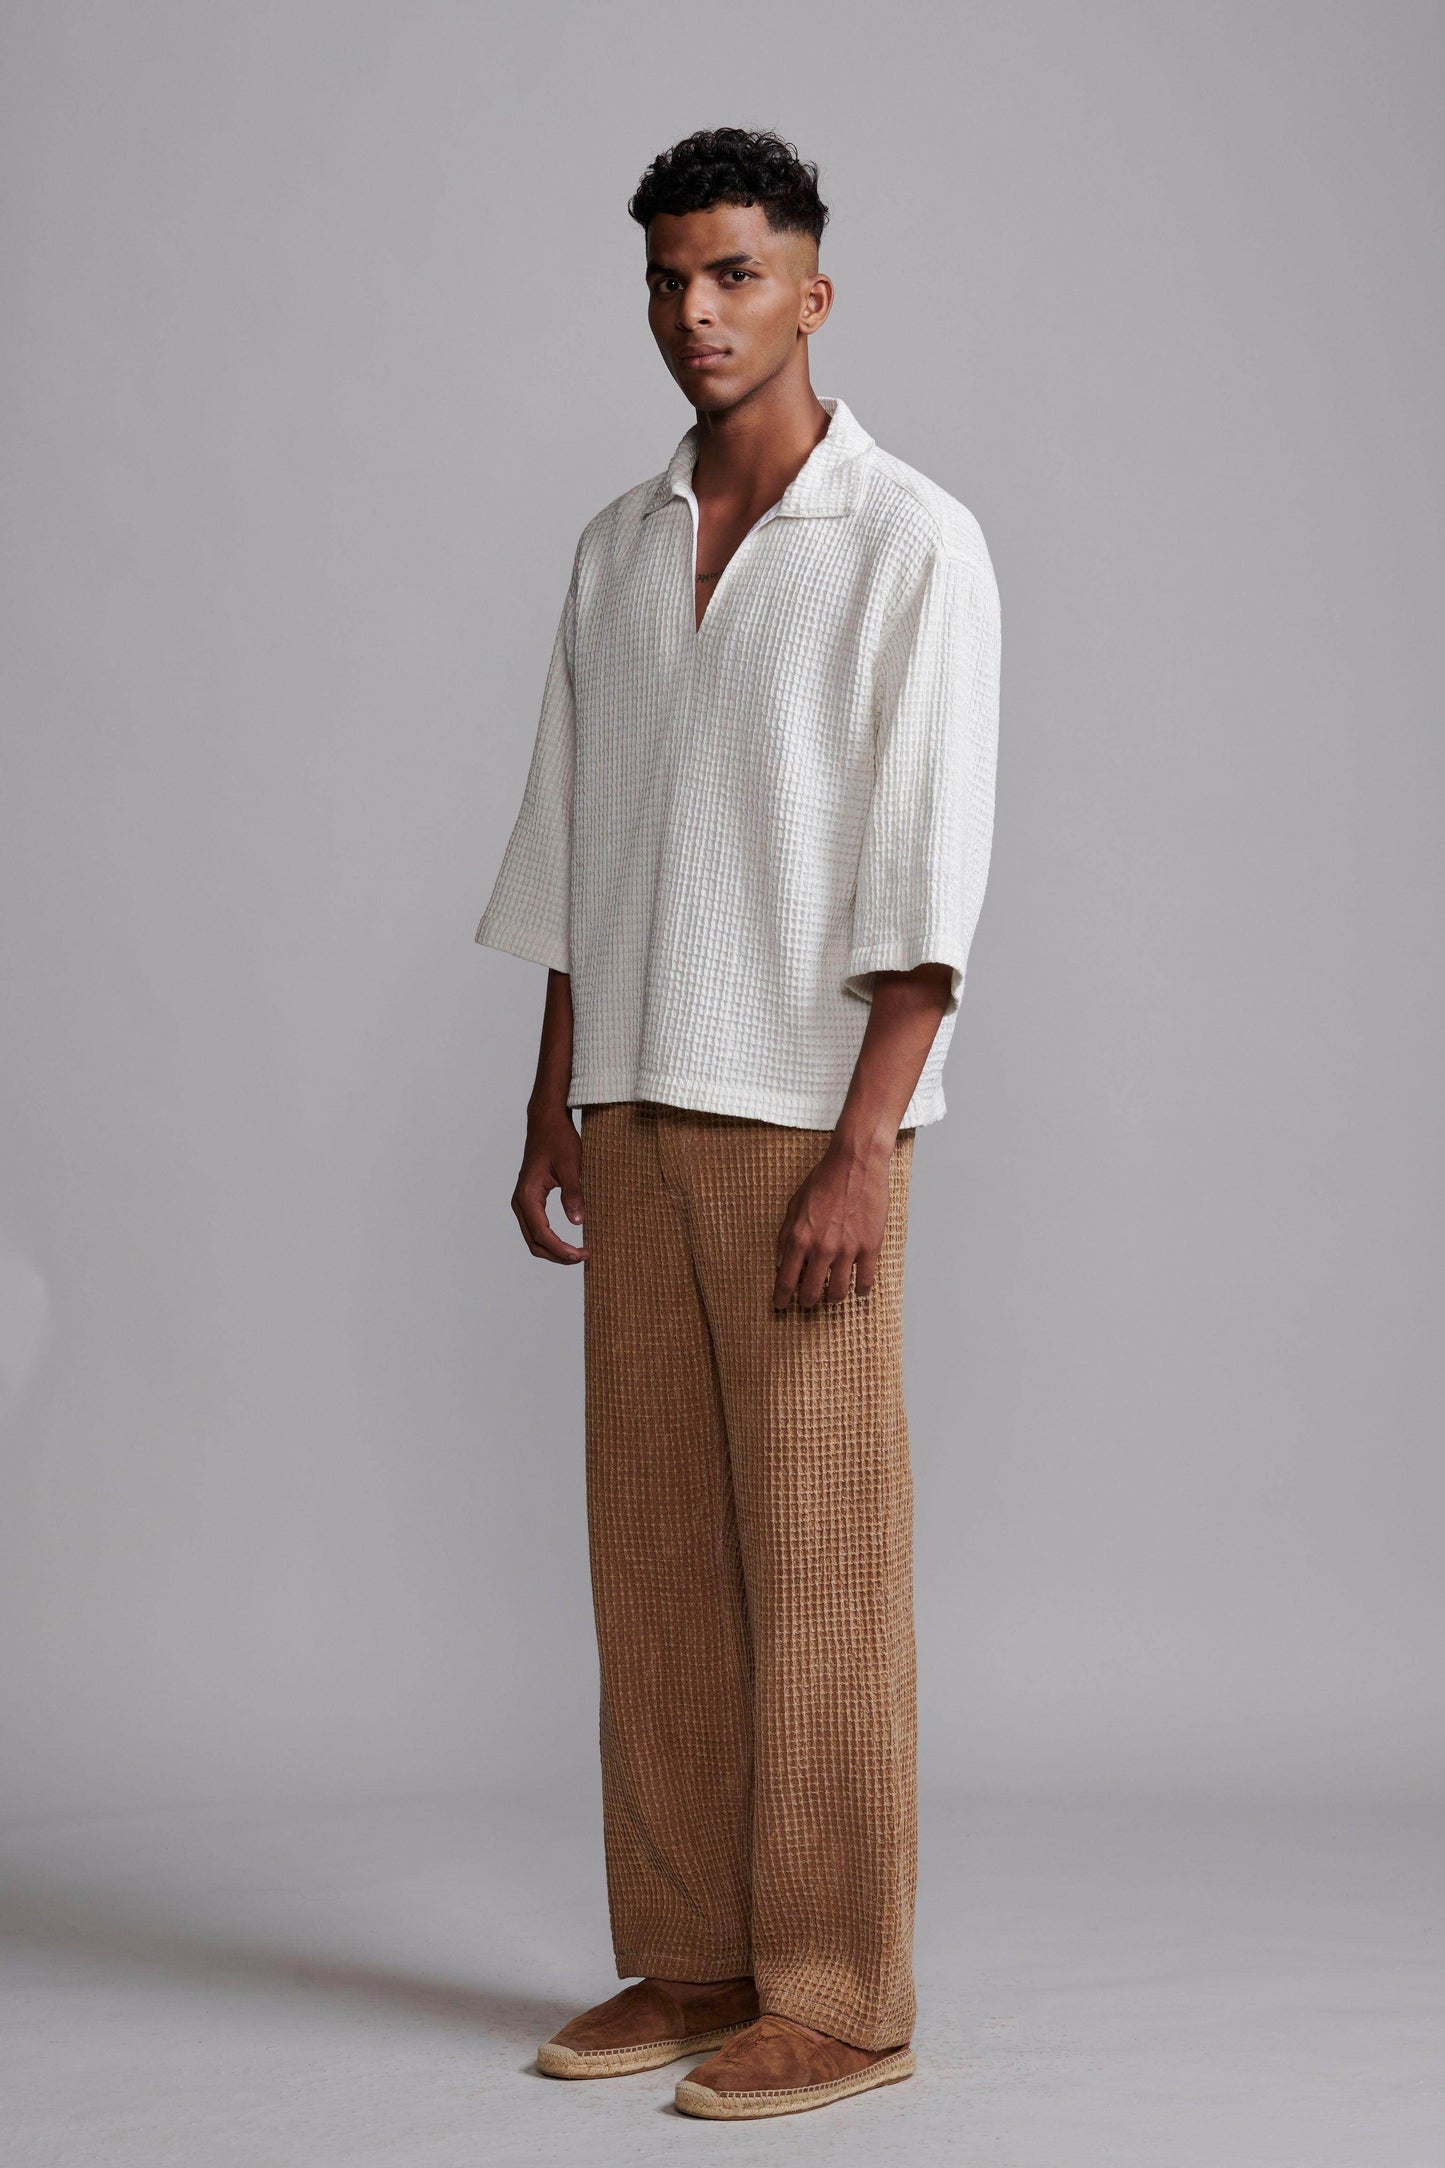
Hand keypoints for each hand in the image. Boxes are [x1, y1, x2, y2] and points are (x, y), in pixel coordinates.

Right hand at [510, 1103, 588, 1263]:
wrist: (546, 1121)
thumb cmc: (558, 1140)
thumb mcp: (571, 1166)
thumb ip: (573, 1194)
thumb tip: (577, 1222)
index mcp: (528, 1194)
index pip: (541, 1233)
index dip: (561, 1249)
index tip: (581, 1255)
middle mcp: (520, 1201)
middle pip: (534, 1241)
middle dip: (557, 1255)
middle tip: (582, 1257)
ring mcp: (522, 1201)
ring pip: (533, 1237)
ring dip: (553, 1250)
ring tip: (576, 1254)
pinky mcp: (529, 1199)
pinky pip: (535, 1227)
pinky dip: (549, 1240)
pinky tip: (566, 1242)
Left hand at [772, 1136, 892, 1310]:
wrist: (855, 1164)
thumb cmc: (823, 1180)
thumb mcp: (794, 1205)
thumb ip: (785, 1235)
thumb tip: (779, 1261)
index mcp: (799, 1238)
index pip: (786, 1280)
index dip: (782, 1297)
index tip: (780, 1305)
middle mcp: (821, 1248)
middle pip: (811, 1292)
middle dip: (807, 1301)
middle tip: (807, 1302)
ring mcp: (847, 1249)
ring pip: (838, 1292)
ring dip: (833, 1298)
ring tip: (833, 1295)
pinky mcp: (870, 1246)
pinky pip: (865, 1281)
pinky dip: (861, 1290)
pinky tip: (858, 1289)